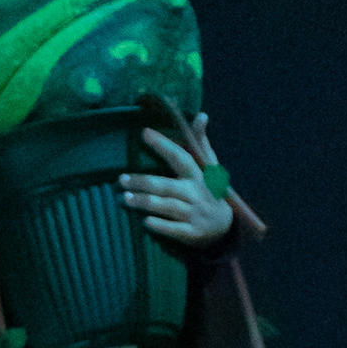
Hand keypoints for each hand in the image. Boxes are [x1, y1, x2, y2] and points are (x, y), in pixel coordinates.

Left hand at [119, 113, 234, 247]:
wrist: (225, 226)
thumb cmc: (209, 191)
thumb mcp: (210, 167)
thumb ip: (200, 143)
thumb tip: (201, 115)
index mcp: (198, 175)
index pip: (180, 156)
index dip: (163, 145)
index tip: (144, 133)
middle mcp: (196, 193)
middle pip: (166, 185)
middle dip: (144, 182)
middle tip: (121, 179)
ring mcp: (194, 213)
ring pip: (167, 206)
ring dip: (146, 202)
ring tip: (126, 198)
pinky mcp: (192, 232)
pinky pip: (174, 229)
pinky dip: (161, 225)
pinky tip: (145, 222)